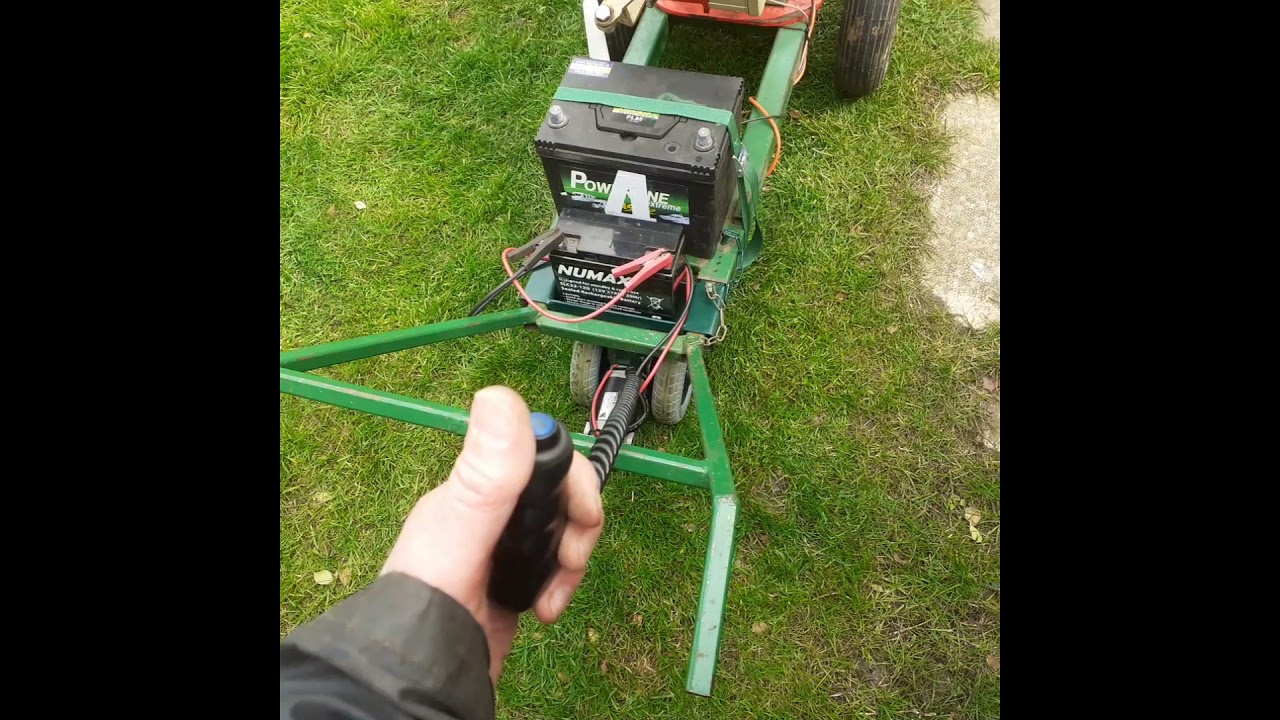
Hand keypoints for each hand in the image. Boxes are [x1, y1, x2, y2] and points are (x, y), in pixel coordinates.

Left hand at [381, 386, 604, 683]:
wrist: (422, 678)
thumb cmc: (431, 602)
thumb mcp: (461, 531)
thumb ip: (486, 472)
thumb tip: (499, 394)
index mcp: (472, 491)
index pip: (538, 456)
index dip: (570, 477)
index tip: (580, 509)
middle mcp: (486, 515)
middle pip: (556, 495)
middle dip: (577, 523)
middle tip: (572, 558)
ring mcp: (500, 551)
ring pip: (559, 532)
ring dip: (571, 559)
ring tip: (555, 595)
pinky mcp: (510, 585)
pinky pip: (551, 567)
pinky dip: (560, 584)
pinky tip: (545, 610)